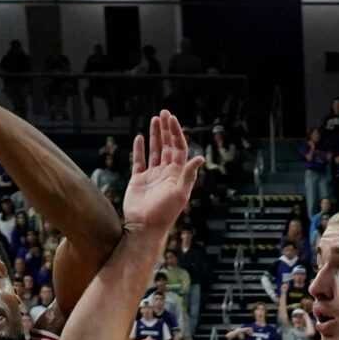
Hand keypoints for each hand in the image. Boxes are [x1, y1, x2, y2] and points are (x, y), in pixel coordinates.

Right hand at [124, 110, 204, 234]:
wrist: (145, 227)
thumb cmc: (164, 213)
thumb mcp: (179, 193)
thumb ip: (188, 175)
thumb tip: (200, 157)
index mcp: (177, 174)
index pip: (178, 148)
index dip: (176, 133)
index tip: (172, 119)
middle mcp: (166, 173)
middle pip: (167, 146)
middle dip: (166, 130)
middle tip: (164, 112)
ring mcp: (152, 175)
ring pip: (154, 151)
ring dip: (154, 135)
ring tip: (154, 119)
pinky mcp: (138, 180)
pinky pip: (139, 161)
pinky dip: (139, 149)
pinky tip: (140, 137)